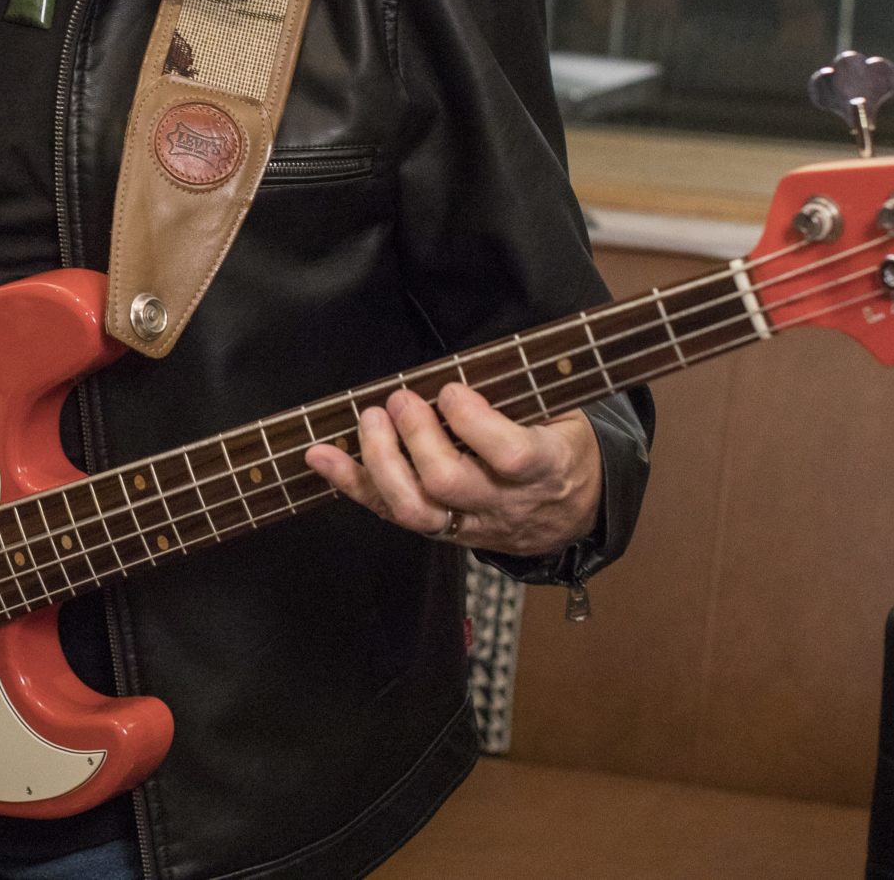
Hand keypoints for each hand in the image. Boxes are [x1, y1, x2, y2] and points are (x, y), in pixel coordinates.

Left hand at [303, 384, 599, 557]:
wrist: (573, 515)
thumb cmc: (562, 448)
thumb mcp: (566, 416)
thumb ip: (527, 397)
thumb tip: (470, 365)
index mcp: (546, 467)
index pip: (511, 455)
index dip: (475, 422)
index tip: (451, 390)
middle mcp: (504, 502)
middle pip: (449, 484)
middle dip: (416, 436)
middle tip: (401, 399)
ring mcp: (469, 523)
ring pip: (415, 510)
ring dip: (380, 461)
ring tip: (370, 419)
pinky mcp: (439, 530)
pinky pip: (389, 513)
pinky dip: (350, 482)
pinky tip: (320, 456)